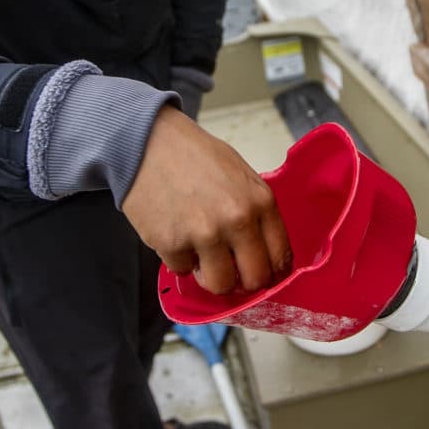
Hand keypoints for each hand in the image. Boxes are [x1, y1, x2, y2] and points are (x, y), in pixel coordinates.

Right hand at [122, 106, 291, 294]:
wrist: (147, 143)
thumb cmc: (193, 155)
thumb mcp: (240, 174)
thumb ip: (255, 211)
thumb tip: (262, 250)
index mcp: (260, 201)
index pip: (281, 256)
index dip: (272, 271)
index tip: (263, 272)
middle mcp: (237, 220)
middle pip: (255, 279)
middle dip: (244, 280)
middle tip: (232, 270)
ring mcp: (204, 234)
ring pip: (220, 285)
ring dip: (211, 276)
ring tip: (202, 256)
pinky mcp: (172, 244)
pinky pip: (183, 271)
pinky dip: (179, 259)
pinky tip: (176, 234)